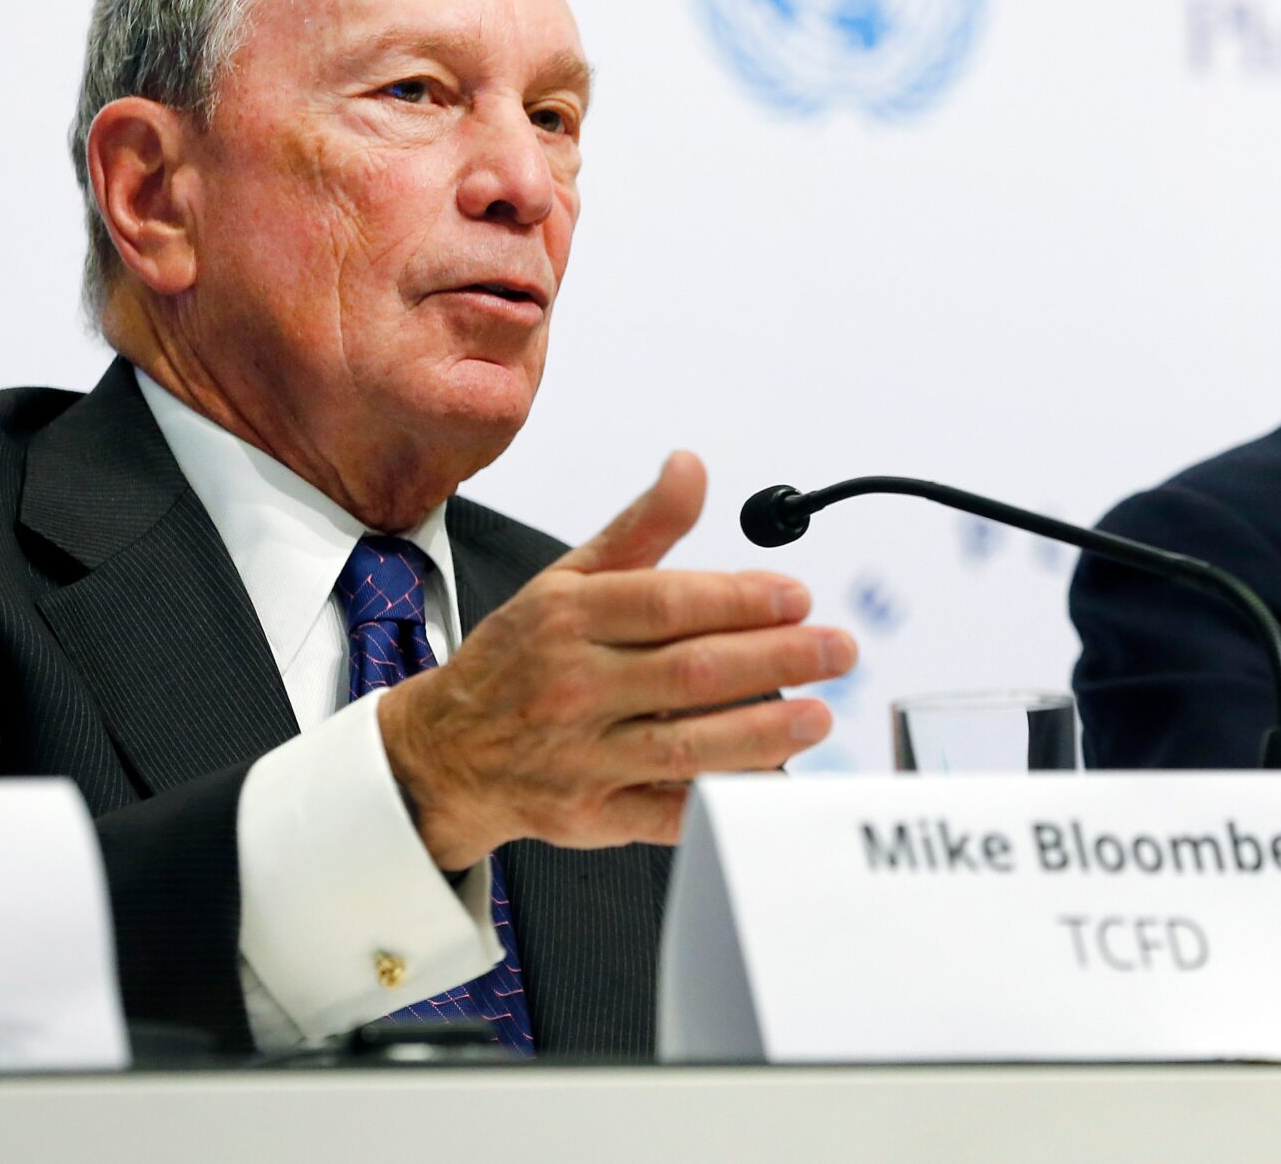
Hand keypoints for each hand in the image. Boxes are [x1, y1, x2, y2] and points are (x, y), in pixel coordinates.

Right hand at [376, 451, 852, 869]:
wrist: (444, 752)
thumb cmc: (521, 659)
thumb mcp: (568, 580)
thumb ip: (642, 528)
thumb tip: (692, 467)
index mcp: (568, 620)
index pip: (666, 604)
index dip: (740, 599)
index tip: (799, 597)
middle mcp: (573, 687)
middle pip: (689, 673)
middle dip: (775, 660)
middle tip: (836, 650)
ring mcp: (581, 756)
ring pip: (685, 747)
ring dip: (763, 733)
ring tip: (818, 716)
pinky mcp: (592, 815)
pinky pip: (670, 812)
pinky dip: (725, 800)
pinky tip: (776, 781)